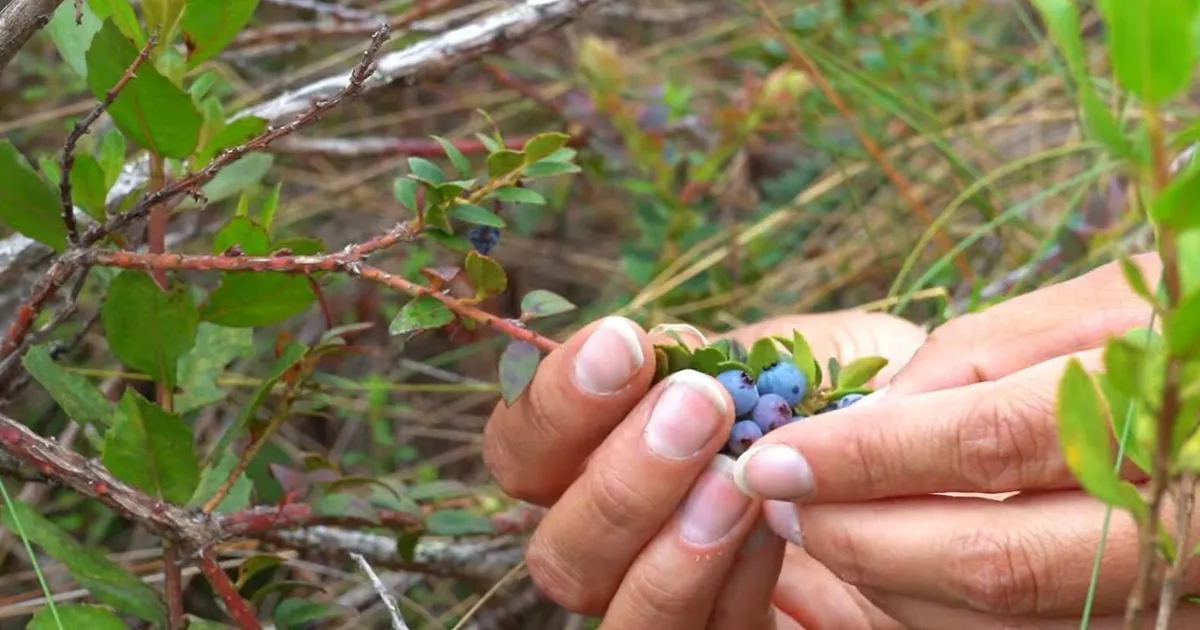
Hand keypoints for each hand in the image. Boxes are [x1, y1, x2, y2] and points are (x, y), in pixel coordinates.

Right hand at [482, 311, 925, 627]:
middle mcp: (629, 544)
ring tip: (737, 479)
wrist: (963, 467)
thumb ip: (726, 358)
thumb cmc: (873, 400)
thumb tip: (665, 354)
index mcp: (615, 458)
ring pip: (613, 613)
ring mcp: (679, 604)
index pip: (527, 453)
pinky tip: (772, 526)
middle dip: (615, 476)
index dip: (554, 404)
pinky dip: (723, 584)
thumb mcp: (804, 356)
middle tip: (697, 410)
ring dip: (664, 542)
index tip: (624, 346)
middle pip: (554, 550)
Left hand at [735, 253, 1199, 627]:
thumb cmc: (1175, 330)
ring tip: (816, 525)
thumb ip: (980, 356)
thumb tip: (868, 420)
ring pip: (1004, 618)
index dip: (868, 457)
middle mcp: (1183, 522)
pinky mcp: (1151, 622)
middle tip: (777, 502)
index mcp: (1166, 411)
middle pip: (993, 560)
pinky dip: (939, 606)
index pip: (991, 443)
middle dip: (860, 538)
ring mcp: (1174, 590)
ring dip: (886, 581)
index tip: (773, 457)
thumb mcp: (1096, 305)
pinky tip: (888, 562)